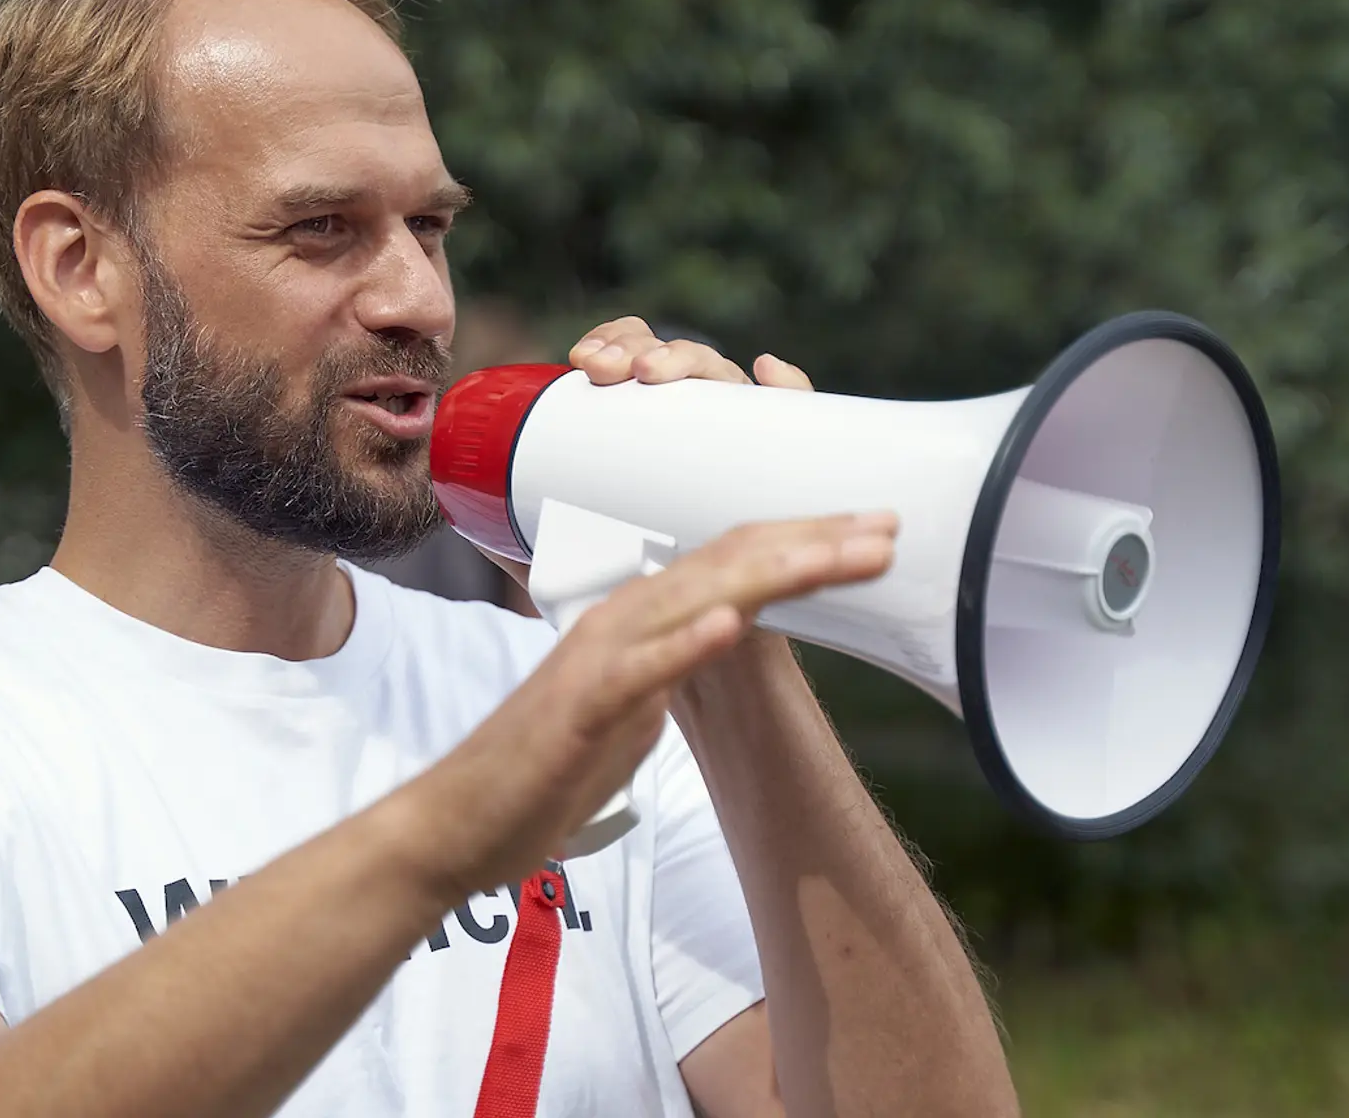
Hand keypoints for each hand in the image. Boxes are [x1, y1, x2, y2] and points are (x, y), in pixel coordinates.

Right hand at [400, 511, 897, 894]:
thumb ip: (671, 665)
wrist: (459, 826)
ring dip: (773, 573)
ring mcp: (598, 659)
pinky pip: (641, 671)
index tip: (874, 530)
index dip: (805, 539)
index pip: (733, 560)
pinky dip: (689, 644)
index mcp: (638, 616)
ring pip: (697, 598)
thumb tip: (719, 635)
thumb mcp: (629, 704)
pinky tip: (736, 625)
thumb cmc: (544, 767)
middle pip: (729, 562)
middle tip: (889, 523)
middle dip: (813, 540)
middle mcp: (620, 619)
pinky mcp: (580, 710)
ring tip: (840, 554)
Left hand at [473, 317, 818, 591]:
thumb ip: (533, 540)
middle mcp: (711, 430)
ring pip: (732, 385)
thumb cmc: (649, 603)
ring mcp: (755, 456)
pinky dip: (794, 392)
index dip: (614, 341)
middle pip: (682, 363)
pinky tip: (769, 375)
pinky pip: (805, 428)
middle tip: (607, 372)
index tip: (581, 363)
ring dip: (697, 361)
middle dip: (644, 347)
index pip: (640, 358)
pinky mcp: (791, 491)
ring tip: (658, 375)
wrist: (712, 668)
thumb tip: (461, 516)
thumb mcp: (582, 564)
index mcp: (659, 431)